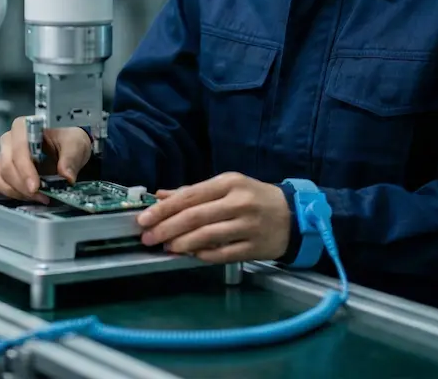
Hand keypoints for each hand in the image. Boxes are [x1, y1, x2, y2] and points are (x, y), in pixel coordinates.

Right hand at [0, 117, 91, 200]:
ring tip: (32, 198)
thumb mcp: (75, 145)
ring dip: (11, 191)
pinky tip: (12, 196)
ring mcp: (1, 156)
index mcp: (25, 127)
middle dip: (22, 186)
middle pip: (5, 166)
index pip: (18, 148)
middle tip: (40, 196)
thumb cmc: (67, 143)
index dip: (24, 169)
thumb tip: (66, 176)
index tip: (35, 186)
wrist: (67, 151)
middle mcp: (9, 141)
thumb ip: (71, 158)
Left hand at [136, 172, 291, 263]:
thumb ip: (193, 192)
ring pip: (207, 236)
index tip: (144, 219)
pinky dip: (203, 255)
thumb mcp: (226, 187)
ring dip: (182, 243)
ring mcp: (247, 226)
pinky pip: (222, 253)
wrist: (293, 216)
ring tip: (166, 247)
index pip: (190, 196)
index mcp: (229, 183)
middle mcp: (238, 202)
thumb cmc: (254, 198)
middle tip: (148, 238)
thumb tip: (160, 195)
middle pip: (195, 216)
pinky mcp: (254, 248)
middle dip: (167, 228)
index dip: (164, 209)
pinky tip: (190, 255)